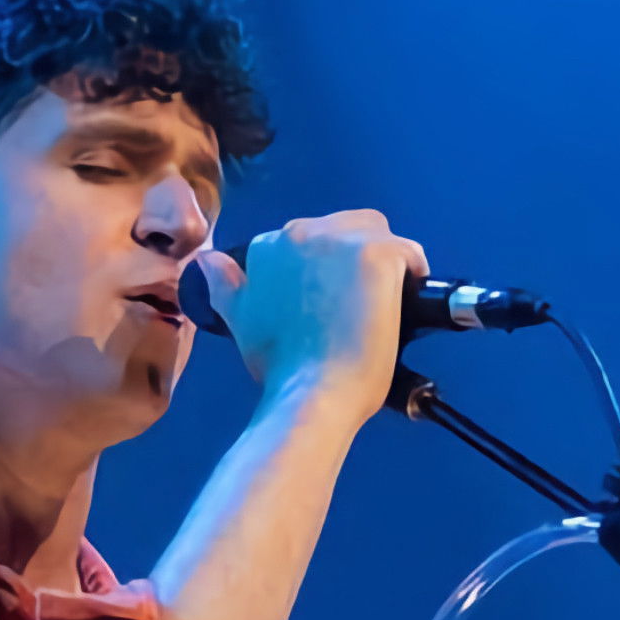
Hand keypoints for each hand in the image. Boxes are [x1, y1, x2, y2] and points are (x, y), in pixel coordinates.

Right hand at [197, 210, 427, 414]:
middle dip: (356, 258)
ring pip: (379, 236)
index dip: (324, 268)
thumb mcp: (241, 320)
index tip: (328, 299)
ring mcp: (343, 240)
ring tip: (381, 305)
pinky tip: (402, 306)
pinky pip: (409, 253)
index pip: (309, 237)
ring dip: (385, 263)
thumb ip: (225, 285)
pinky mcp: (379, 255)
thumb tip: (207, 260)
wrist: (313, 392)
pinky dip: (412, 276)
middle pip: (347, 227)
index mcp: (269, 245)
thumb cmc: (279, 365)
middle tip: (356, 303)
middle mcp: (303, 232)